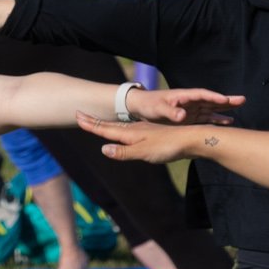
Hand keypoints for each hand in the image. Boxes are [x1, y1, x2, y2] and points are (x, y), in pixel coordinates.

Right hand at [75, 111, 205, 163]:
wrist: (192, 139)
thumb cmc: (168, 146)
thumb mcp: (144, 152)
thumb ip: (124, 151)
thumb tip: (103, 149)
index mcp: (131, 132)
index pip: (106, 129)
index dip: (91, 124)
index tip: (77, 116)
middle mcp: (136, 129)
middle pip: (111, 126)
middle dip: (95, 122)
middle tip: (81, 116)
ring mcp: (145, 131)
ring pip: (121, 128)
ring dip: (107, 126)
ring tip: (97, 124)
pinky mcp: (154, 135)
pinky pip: (131, 132)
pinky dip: (121, 131)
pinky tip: (126, 134)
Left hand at [123, 86, 244, 124]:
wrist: (141, 108)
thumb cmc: (149, 105)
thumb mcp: (158, 109)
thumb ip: (171, 113)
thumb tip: (183, 116)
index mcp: (183, 96)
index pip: (202, 95)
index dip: (214, 97)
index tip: (226, 99)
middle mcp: (190, 102)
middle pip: (211, 100)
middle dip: (226, 100)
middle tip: (242, 100)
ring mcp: (191, 110)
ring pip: (211, 109)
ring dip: (224, 110)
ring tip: (238, 111)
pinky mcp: (190, 118)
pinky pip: (206, 118)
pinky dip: (216, 120)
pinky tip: (227, 123)